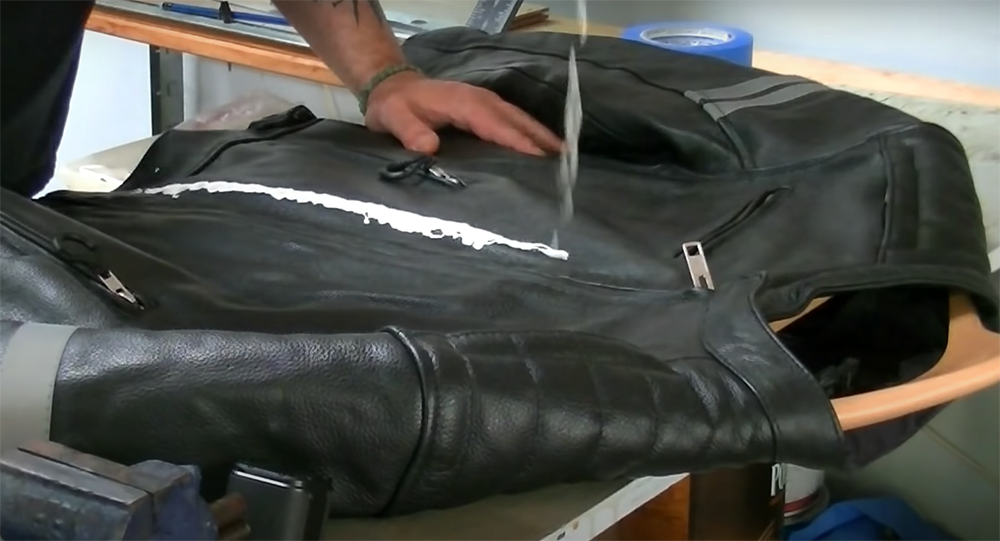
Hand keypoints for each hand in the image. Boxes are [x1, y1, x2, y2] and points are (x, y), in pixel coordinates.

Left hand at [364, 71, 562, 155]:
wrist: (391, 87)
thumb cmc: (394, 106)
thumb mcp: (394, 118)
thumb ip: (410, 131)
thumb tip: (428, 148)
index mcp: (464, 103)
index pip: (497, 124)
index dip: (518, 141)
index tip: (539, 157)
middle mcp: (480, 100)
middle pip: (517, 120)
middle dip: (542, 138)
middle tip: (566, 160)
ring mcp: (484, 103)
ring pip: (519, 119)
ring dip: (541, 136)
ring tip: (563, 156)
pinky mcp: (483, 109)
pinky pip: (511, 121)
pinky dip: (529, 133)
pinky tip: (540, 148)